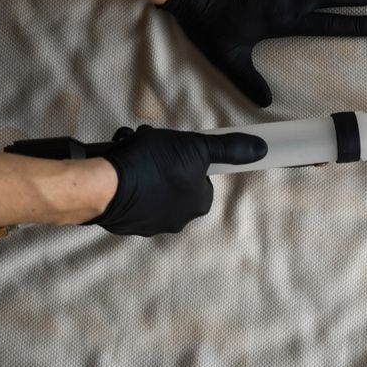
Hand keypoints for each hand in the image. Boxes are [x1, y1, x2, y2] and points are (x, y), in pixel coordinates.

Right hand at [93, 126, 266, 235]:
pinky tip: (117, 164)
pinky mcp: (123, 221)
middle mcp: (176, 220)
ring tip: (130, 149)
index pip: (202, 178)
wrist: (105, 185)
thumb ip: (229, 149)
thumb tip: (261, 149)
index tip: (174, 147)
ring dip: (141, 163)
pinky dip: (124, 176)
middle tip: (149, 143)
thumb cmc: (154, 165)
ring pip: (149, 184)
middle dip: (162, 158)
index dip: (188, 158)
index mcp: (198, 205)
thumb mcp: (196, 147)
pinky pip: (128, 193)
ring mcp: (148, 223)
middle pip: (174, 179)